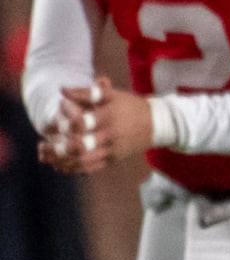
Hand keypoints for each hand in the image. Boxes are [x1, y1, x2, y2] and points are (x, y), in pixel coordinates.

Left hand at [38, 77, 153, 173]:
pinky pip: (94, 167)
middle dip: (59, 149)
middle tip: (43, 147)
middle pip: (80, 147)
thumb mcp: (110, 94)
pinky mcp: (114, 159)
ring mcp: (113, 150)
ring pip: (85, 161)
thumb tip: (62, 91)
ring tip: (48, 159)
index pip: (80, 124)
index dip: (63, 125)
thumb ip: (85, 92)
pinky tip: (63, 167)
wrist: (157, 124)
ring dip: (65, 162)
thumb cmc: (130, 106)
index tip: (50, 125)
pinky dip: (76, 169)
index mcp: (107, 118)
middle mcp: (110, 137)